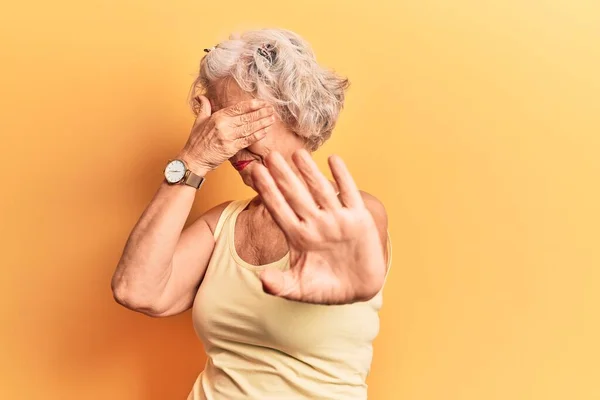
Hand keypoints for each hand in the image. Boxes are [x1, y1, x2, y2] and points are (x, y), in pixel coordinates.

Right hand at [178, 96, 275, 174]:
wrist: (193, 159)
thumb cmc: (196, 142)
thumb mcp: (198, 121)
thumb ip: (204, 107)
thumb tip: (202, 96)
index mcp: (217, 117)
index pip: (238, 108)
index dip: (252, 105)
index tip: (262, 102)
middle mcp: (224, 125)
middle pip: (247, 117)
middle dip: (261, 112)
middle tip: (272, 109)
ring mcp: (228, 137)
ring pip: (249, 128)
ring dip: (262, 123)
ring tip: (272, 119)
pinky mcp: (231, 148)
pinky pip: (247, 140)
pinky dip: (257, 135)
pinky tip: (265, 131)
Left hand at [250, 149, 386, 304]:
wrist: (358, 289)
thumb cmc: (326, 288)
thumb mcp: (300, 289)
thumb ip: (280, 285)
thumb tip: (262, 281)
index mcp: (298, 236)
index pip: (278, 208)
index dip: (267, 190)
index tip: (255, 173)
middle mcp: (315, 223)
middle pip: (296, 194)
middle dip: (283, 175)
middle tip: (270, 155)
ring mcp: (337, 219)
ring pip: (320, 190)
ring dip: (310, 172)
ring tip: (299, 154)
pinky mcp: (358, 219)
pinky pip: (349, 194)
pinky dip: (343, 178)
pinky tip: (334, 160)